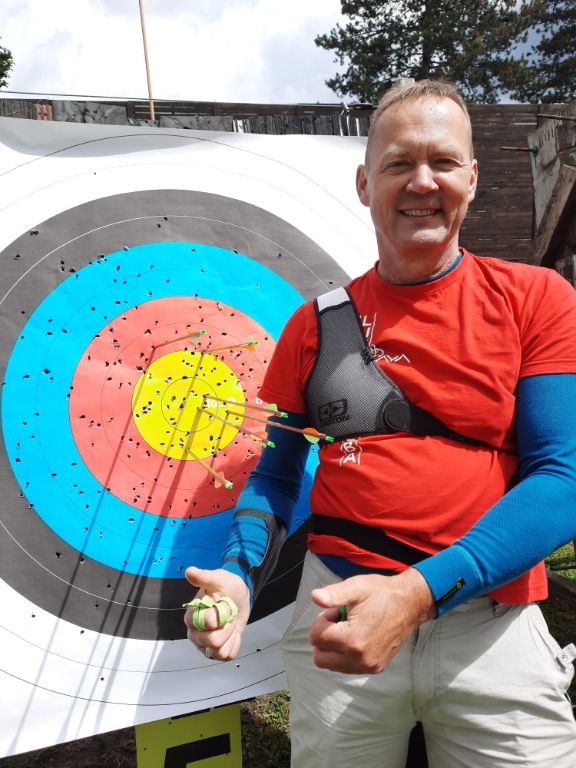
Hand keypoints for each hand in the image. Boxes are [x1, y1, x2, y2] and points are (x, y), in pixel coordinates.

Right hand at [184, 567, 249, 660]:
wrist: (238, 596)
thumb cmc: (226, 587)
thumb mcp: (219, 578)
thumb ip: (205, 577)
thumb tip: (190, 572)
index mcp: (191, 616)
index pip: (205, 624)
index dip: (220, 615)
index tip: (224, 604)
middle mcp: (194, 632)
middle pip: (212, 641)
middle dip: (227, 627)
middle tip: (228, 615)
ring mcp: (204, 644)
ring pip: (220, 651)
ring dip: (230, 636)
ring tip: (229, 622)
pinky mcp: (215, 652)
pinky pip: (227, 655)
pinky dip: (234, 643)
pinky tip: (232, 632)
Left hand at [309, 568, 434, 673]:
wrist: (410, 604)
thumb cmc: (381, 593)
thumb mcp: (356, 587)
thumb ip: (334, 594)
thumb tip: (315, 597)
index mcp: (352, 639)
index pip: (316, 637)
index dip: (323, 619)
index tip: (338, 609)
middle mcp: (359, 659)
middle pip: (320, 657)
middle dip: (324, 636)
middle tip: (340, 620)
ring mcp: (368, 666)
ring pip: (332, 664)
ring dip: (334, 646)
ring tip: (350, 627)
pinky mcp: (375, 668)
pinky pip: (347, 667)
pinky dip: (345, 653)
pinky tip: (358, 636)